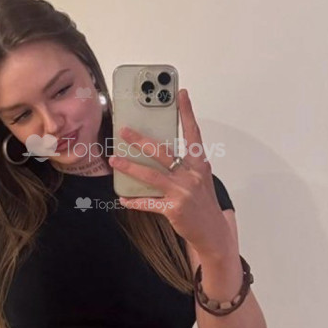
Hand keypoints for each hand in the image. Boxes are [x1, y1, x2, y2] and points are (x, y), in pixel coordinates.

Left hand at [108, 88, 228, 253]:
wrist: (213, 233)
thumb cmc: (203, 203)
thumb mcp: (199, 180)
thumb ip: (184, 165)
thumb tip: (158, 151)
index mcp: (199, 165)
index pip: (193, 134)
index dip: (187, 113)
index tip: (181, 94)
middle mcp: (191, 176)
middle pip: (163, 152)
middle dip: (141, 141)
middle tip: (124, 130)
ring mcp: (182, 193)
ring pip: (151, 175)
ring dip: (130, 167)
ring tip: (114, 161)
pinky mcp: (173, 210)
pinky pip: (148, 203)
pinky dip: (134, 200)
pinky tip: (123, 197)